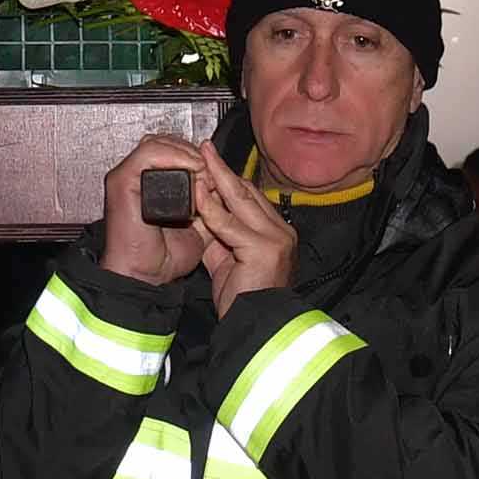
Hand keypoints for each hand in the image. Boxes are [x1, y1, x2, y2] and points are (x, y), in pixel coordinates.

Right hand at [98, 133, 210, 287]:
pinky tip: (193, 169)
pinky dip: (175, 156)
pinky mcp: (122, 180)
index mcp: (149, 184)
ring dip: (186, 153)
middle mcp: (135, 176)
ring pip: (158, 143)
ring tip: (203, 169)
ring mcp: (126, 176)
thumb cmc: (163, 258)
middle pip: (164, 141)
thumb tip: (223, 182)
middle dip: (192, 151)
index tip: (217, 170)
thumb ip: (208, 204)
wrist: (145, 277)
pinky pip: (149, 153)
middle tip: (211, 168)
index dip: (195, 156)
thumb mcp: (196, 226)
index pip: (171, 151)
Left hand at [189, 160, 298, 316]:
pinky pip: (231, 225)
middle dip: (221, 170)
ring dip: (216, 180)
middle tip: (203, 149)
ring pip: (241, 200)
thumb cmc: (243, 302)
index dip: (226, 179)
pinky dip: (212, 211)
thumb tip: (201, 215)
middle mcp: (281, 232)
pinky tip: (197, 197)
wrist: (256, 329)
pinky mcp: (264, 249)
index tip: (207, 163)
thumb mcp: (228, 263)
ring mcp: (276, 239)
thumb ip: (219, 238)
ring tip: (198, 162)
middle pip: (247, 191)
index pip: (250, 197)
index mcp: (276, 233)